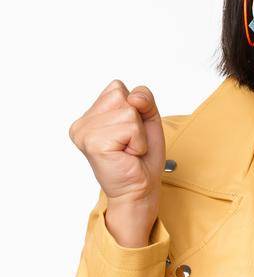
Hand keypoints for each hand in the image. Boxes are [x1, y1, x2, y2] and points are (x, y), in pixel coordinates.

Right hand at [68, 80, 164, 247]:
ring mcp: (84, 132)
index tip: (130, 132)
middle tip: (131, 143)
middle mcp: (82, 123)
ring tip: (128, 150)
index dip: (135, 108)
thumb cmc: (142, 158)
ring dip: (139, 134)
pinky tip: (127, 155)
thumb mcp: (147, 120)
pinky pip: (131, 127)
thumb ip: (144, 99)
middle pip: (124, 96)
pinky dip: (138, 142)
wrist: (141, 188)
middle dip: (137, 121)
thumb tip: (133, 97)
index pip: (118, 88)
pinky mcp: (94, 143)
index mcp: (90, 116)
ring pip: (129, 112)